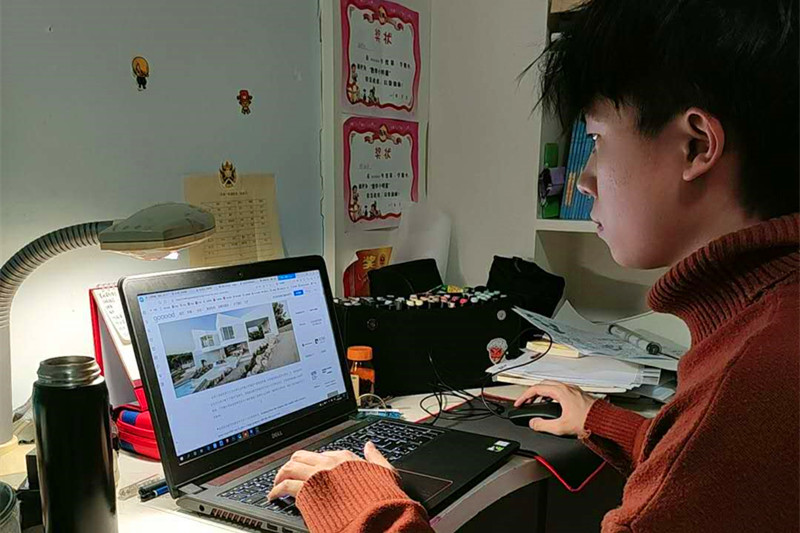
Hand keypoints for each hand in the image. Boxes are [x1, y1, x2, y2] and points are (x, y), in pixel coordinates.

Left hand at [268, 441, 392, 500]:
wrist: (372, 517)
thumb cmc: (379, 499)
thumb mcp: (386, 474)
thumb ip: (375, 458)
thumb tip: (369, 446)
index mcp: (347, 459)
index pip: (324, 454)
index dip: (315, 462)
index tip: (312, 469)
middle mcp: (329, 464)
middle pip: (303, 456)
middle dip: (293, 464)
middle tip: (289, 474)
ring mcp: (317, 477)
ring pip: (291, 466)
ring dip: (281, 474)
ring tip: (277, 483)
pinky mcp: (306, 492)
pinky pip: (285, 486)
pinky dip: (276, 489)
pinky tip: (274, 496)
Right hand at [513, 380, 597, 437]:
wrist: (606, 422)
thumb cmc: (589, 421)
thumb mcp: (561, 427)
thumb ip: (543, 425)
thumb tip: (533, 423)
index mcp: (560, 391)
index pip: (536, 389)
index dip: (524, 396)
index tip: (519, 403)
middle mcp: (567, 387)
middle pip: (543, 385)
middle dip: (532, 393)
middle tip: (526, 402)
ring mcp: (573, 390)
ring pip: (552, 386)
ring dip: (542, 393)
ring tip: (537, 403)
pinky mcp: (578, 394)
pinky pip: (560, 390)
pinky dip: (551, 395)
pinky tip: (553, 404)